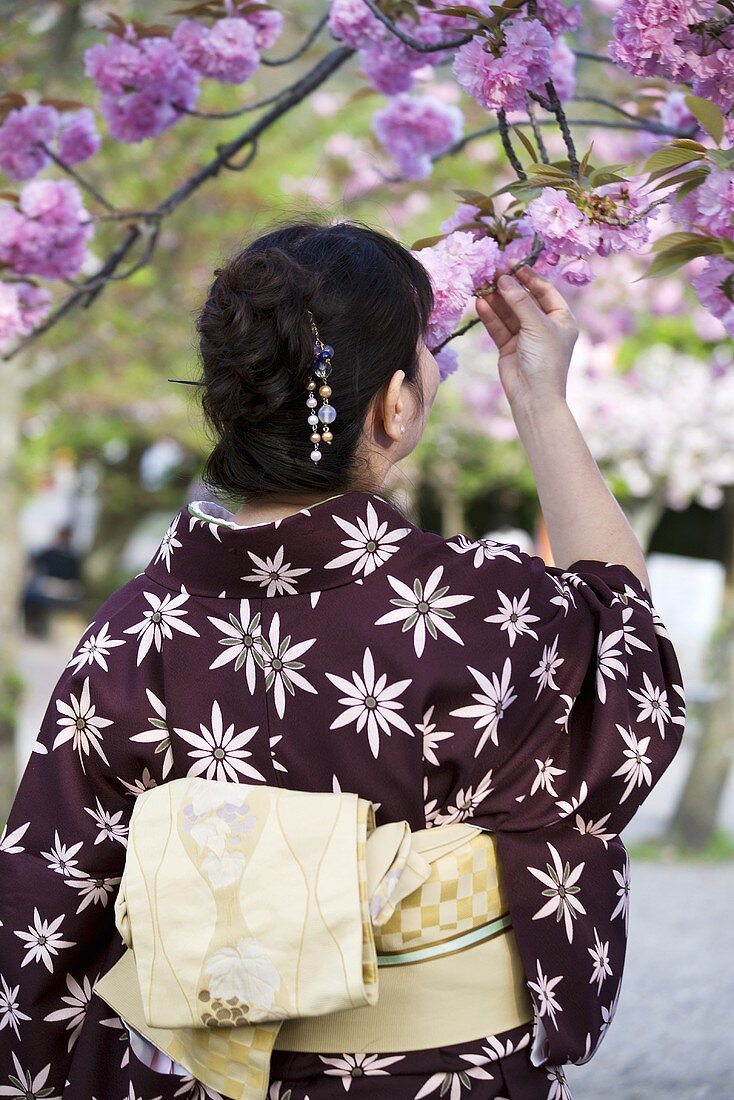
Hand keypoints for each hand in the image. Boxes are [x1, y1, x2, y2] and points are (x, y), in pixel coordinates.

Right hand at [475, 266, 577, 412]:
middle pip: (524, 299)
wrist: (534, 396)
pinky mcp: (509, 347)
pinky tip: (480, 303)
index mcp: (561, 319)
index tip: (512, 264)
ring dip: (496, 300)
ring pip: (508, 312)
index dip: (529, 276)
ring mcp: (525, 336)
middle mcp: (544, 326)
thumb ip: (520, 300)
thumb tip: (504, 278)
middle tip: (492, 272)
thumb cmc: (545, 360)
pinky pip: (499, 326)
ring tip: (481, 285)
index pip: (544, 290)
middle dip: (508, 287)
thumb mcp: (537, 325)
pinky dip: (490, 315)